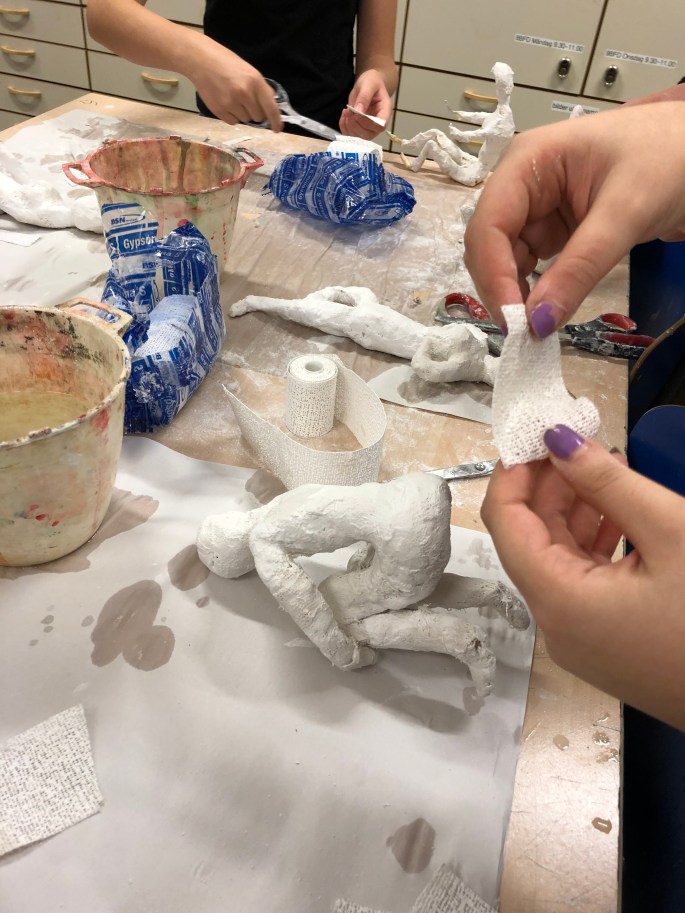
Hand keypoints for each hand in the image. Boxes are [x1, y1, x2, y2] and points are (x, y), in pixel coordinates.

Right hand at [191, 37, 282, 130]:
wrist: (200, 59)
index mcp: (255, 81)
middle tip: (245, 99)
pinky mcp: (219, 111)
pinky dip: (232, 116)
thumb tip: (271, 105)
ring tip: (232, 97)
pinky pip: (233, 122)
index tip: (278, 129)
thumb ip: (260, 88)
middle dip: (255, 111)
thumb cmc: (225, 62)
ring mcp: (231, 103)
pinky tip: (225, 101)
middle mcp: (245, 94)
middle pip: (258, 117)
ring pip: (245, 120)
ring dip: (242, 113)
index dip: (276, 121)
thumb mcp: (248, 70)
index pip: (271, 108)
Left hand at [339, 69, 391, 138]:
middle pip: (369, 135)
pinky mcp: (359, 128)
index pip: (381, 126)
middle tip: (349, 112)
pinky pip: (351, 134)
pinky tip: (344, 115)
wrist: (368, 85)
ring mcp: (369, 128)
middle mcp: (378, 123)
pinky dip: (344, 127)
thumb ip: (364, 96)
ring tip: (346, 112)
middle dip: (356, 126)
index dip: (368, 124)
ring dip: (349, 127)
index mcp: (385, 111)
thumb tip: (358, 111)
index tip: (357, 114)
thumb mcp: (369, 83)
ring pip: (359, 137)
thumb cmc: (372, 82)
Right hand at [463, 101, 684, 334]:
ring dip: (514, 294)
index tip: (513, 321)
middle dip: (500, 288)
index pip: (489, 224)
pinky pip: (529, 266)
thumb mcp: (626, 212)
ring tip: (535, 327)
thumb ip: (581, 267)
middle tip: (523, 333)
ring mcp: (535, 209)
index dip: (492, 274)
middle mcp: (521, 184)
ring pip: (504, 260)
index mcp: (528, 161)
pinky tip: (545, 310)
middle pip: (488, 245)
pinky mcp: (552, 230)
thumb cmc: (670, 158)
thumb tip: (539, 322)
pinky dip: (533, 292)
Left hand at [481, 425, 684, 729]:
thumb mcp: (670, 535)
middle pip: (530, 538)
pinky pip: (583, 583)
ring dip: (576, 510)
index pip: (505, 521)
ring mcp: (580, 641)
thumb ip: (608, 484)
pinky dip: (595, 543)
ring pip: (559, 559)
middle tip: (579, 440)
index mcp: (558, 600)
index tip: (534, 432)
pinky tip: (621, 511)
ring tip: (606, 466)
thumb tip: (558, 440)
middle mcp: (556, 625)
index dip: (513, 472)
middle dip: (550, 484)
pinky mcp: (606, 646)